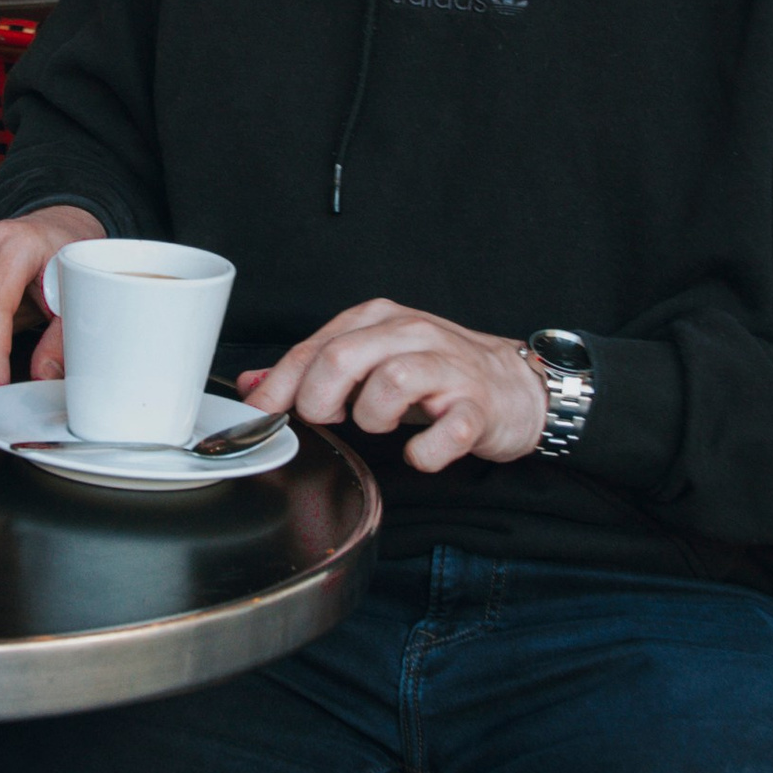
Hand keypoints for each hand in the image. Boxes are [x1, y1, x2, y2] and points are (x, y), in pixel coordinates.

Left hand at [241, 301, 547, 474]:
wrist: (516, 387)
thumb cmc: (438, 374)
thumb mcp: (371, 360)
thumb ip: (314, 369)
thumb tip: (257, 384)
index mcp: (380, 320)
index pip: (314, 347)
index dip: (278, 387)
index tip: (259, 416)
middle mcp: (413, 334)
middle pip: (342, 358)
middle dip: (319, 400)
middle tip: (327, 420)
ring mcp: (448, 369)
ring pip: (389, 383)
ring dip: (372, 419)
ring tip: (381, 426)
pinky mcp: (477, 407)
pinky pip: (445, 433)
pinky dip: (425, 451)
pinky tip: (420, 451)